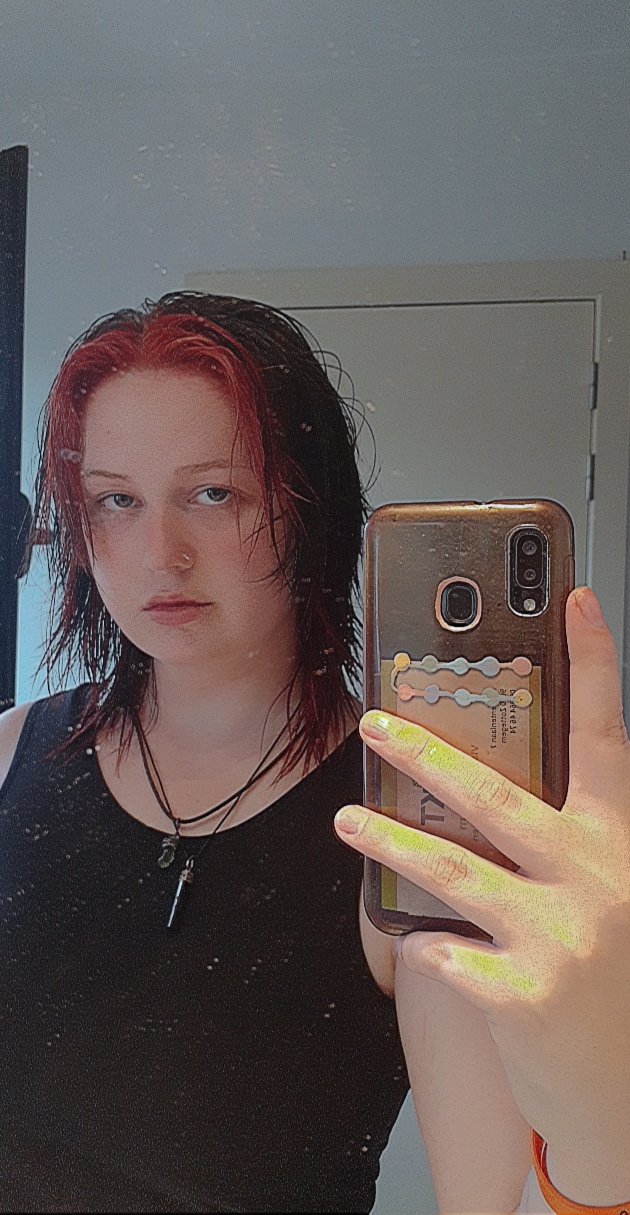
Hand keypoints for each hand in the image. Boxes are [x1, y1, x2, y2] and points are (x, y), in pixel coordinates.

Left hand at [334, 587, 629, 1192]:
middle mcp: (594, 879)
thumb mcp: (607, 892)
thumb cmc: (611, 978)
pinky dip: (425, 948)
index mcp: (616, 844)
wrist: (627, 1089)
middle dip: (427, 755)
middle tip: (378, 723)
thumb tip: (485, 789)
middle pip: (498, 797)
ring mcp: (561, 938)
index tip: (576, 601)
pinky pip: (447, 955)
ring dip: (389, 840)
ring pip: (453, 871)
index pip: (605, 736)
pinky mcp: (526, 997)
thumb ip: (562, 840)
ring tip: (347, 818)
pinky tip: (416, 946)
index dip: (593, 665)